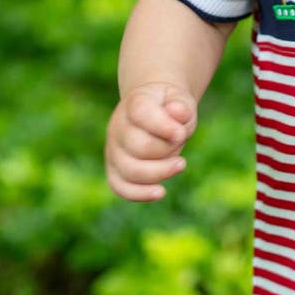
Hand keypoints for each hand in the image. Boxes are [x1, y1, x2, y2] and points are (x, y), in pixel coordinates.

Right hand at [105, 81, 197, 201]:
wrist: (156, 110)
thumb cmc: (170, 108)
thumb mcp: (181, 101)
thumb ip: (181, 107)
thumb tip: (178, 112)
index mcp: (134, 103)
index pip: (142, 113)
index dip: (164, 126)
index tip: (181, 134)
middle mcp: (118, 126)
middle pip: (139, 146)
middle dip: (167, 149)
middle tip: (181, 140)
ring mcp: (113, 149)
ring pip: (131, 170)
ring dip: (160, 172)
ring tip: (181, 164)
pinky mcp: (114, 169)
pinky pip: (120, 187)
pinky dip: (140, 193)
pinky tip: (161, 192)